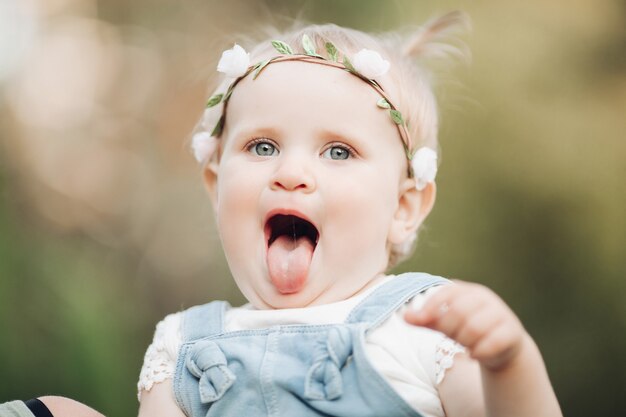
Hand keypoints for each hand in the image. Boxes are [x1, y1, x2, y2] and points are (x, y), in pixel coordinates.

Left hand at [404, 280, 527, 370]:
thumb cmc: (467, 330)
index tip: (421, 320)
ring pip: (474, 328)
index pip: (447, 293)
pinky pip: (493, 342)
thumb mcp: (445, 323)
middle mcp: (485, 298)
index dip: (431, 306)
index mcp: (467, 291)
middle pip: (458, 312)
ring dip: (464, 342)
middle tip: (452, 338)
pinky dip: (479, 351)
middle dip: (449, 329)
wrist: (501, 346)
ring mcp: (501, 313)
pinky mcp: (512, 331)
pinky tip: (474, 355)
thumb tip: (405, 316)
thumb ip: (426, 319)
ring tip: (464, 346)